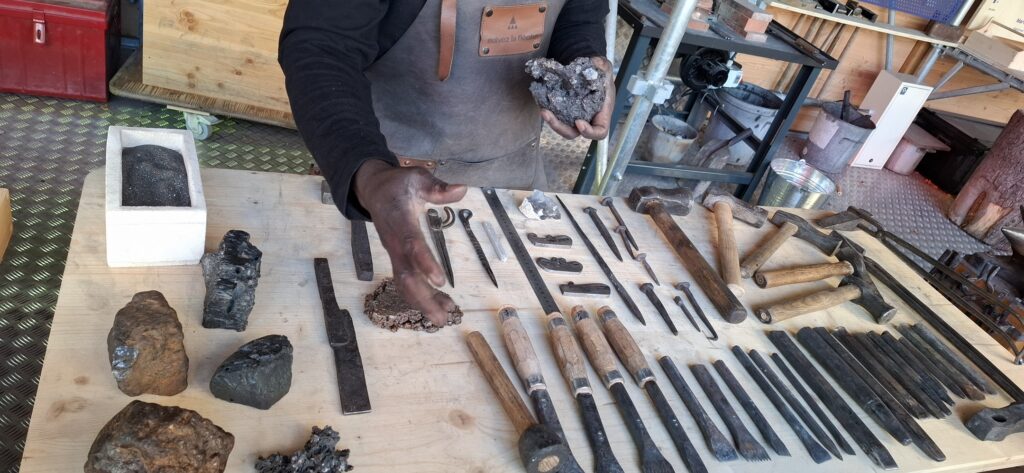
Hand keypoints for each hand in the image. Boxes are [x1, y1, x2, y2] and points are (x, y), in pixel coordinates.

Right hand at [354, 160, 467, 325]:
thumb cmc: (399, 183)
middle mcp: (394, 242)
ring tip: (443, 319)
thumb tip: (462, 189)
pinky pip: (407, 280)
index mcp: (401, 221)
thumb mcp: (417, 177)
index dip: (424, 263)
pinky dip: (421, 295)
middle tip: (444, 317)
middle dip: (423, 297)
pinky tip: (440, 305)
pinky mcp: (397, 258)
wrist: (373, 190)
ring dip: (422, 302)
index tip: (440, 281)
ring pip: (405, 283)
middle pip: (406, 275)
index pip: (412, 245)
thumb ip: (438, 187)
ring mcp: (393, 252)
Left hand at [541, 56, 614, 139]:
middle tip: (549, 116)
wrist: (587, 67)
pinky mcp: (563, 110)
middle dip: (560, 128)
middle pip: (574, 132)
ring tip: (544, 111)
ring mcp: (573, 115)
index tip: (578, 122)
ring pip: (562, 126)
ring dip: (551, 121)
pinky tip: (541, 104)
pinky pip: (555, 116)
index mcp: (601, 113)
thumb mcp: (604, 67)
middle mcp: (587, 118)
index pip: (599, 131)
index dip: (590, 132)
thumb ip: (601, 66)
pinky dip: (548, 112)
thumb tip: (595, 64)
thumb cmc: (599, 71)